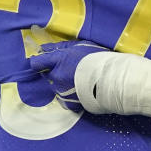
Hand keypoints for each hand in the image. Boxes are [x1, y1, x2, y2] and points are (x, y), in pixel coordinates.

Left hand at [28, 39, 150, 117]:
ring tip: (79, 80)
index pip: (36, 62)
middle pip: (47, 75)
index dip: (38, 62)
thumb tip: (43, 49)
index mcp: (58, 61)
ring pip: (55, 87)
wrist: (114, 80)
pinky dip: (69, 95)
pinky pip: (64, 99)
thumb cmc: (99, 58)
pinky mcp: (69, 103)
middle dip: (55, 72)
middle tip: (70, 70)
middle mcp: (56, 77)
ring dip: (62, 83)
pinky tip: (80, 91)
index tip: (44, 62)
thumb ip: (60, 48)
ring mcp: (62, 91)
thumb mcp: (80, 46)